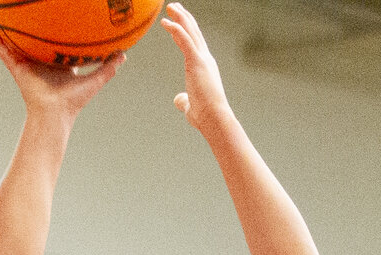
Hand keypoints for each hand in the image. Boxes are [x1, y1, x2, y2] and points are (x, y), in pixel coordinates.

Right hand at [0, 29, 121, 122]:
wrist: (55, 114)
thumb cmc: (74, 101)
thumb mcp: (95, 81)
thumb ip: (108, 68)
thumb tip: (124, 54)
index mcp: (59, 65)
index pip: (58, 46)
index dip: (59, 34)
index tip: (61, 21)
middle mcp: (43, 64)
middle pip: (37, 43)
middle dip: (34, 30)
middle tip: (31, 14)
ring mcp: (30, 66)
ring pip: (19, 46)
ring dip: (11, 33)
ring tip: (3, 18)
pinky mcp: (19, 70)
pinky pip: (6, 54)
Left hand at [163, 5, 232, 134]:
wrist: (214, 118)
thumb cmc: (205, 116)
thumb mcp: (191, 106)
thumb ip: (184, 101)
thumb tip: (178, 100)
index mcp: (205, 67)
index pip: (195, 43)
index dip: (187, 30)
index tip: (178, 20)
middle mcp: (206, 59)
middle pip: (193, 32)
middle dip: (184, 17)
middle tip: (174, 6)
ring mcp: (202, 59)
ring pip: (190, 32)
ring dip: (180, 17)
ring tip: (170, 7)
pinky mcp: (197, 62)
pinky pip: (185, 41)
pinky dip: (176, 30)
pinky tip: (166, 23)